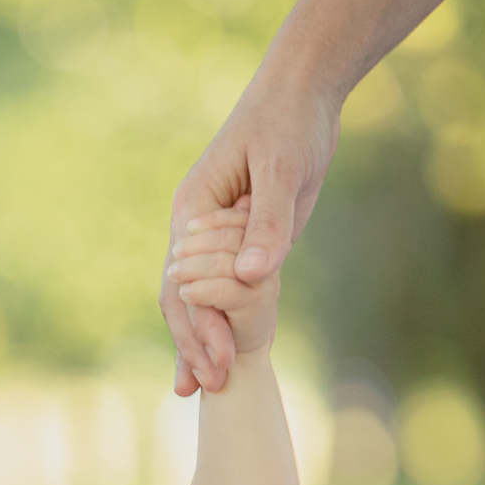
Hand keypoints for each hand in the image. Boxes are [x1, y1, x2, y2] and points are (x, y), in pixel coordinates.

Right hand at [163, 79, 338, 393]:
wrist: (302, 95)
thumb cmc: (287, 122)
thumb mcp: (282, 169)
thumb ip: (267, 223)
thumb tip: (253, 277)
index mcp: (192, 211)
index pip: (186, 282)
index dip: (200, 326)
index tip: (219, 361)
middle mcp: (195, 231)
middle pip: (182, 299)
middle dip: (193, 345)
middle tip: (208, 389)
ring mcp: (217, 239)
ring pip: (196, 300)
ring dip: (199, 343)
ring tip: (205, 389)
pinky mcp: (242, 241)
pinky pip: (224, 290)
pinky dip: (222, 324)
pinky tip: (225, 357)